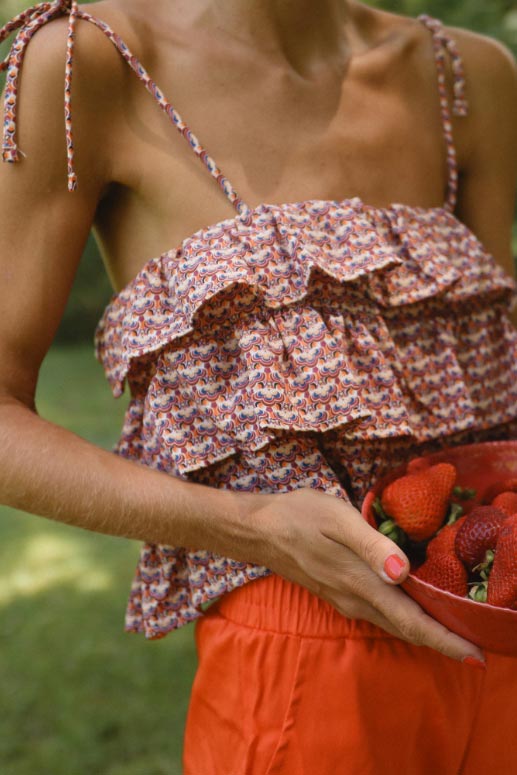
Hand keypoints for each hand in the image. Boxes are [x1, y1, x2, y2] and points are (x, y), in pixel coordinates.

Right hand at [250, 487, 484, 664]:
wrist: (259, 530)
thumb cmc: (300, 516)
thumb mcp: (338, 519)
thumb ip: (372, 545)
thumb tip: (403, 573)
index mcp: (361, 583)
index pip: (412, 621)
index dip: (446, 640)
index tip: (476, 655)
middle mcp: (355, 600)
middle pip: (406, 629)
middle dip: (443, 641)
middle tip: (477, 647)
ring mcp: (345, 600)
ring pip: (393, 624)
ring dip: (425, 631)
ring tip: (454, 628)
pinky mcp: (338, 594)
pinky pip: (379, 614)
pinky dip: (404, 617)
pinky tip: (413, 605)